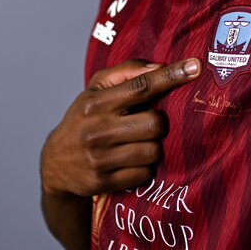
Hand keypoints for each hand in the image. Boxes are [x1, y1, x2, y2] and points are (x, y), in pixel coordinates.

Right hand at [40, 58, 201, 197]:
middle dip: (159, 123)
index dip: (171, 76)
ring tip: (137, 142)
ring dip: (153, 146)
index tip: (196, 67)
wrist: (54, 163)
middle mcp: (96, 130)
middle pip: (155, 123)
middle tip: (147, 123)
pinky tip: (130, 160)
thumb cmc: (85, 118)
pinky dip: (144, 166)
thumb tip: (159, 67)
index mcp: (96, 102)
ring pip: (153, 151)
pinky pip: (145, 173)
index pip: (141, 86)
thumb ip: (126, 72)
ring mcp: (98, 159)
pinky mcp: (102, 182)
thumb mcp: (96, 89)